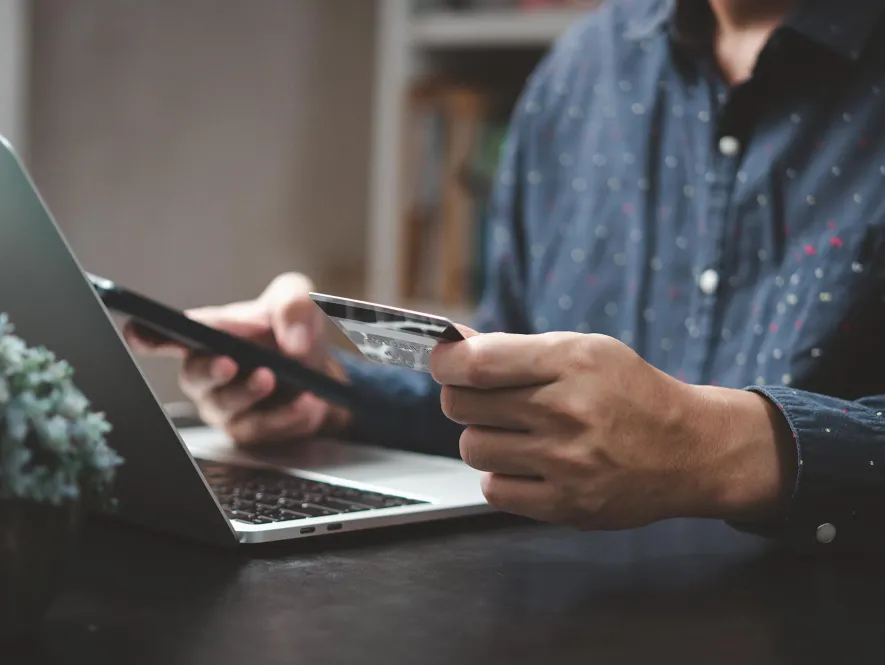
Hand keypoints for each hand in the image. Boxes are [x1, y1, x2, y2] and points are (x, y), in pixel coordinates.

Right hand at [124, 273, 350, 444]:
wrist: (323, 375)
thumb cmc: (293, 333)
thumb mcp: (297, 300)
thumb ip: (293, 304)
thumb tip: (294, 341)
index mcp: (208, 334)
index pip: (166, 335)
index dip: (147, 335)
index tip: (137, 331)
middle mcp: (207, 372)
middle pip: (195, 375)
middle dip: (210, 369)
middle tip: (230, 362)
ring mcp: (225, 405)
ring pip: (225, 405)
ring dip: (248, 392)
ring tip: (272, 377)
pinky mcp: (249, 431)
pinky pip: (261, 429)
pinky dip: (287, 415)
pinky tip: (308, 402)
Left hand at [430, 330, 795, 529]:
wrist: (690, 450)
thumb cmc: (630, 394)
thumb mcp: (584, 351)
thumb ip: (515, 349)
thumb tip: (452, 345)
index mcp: (571, 361)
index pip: (475, 363)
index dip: (445, 362)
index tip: (444, 363)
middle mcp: (568, 411)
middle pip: (461, 405)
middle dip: (463, 398)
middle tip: (487, 400)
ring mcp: (567, 462)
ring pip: (472, 448)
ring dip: (483, 439)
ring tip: (517, 434)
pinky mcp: (567, 505)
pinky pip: (494, 490)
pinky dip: (502, 476)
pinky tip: (529, 464)